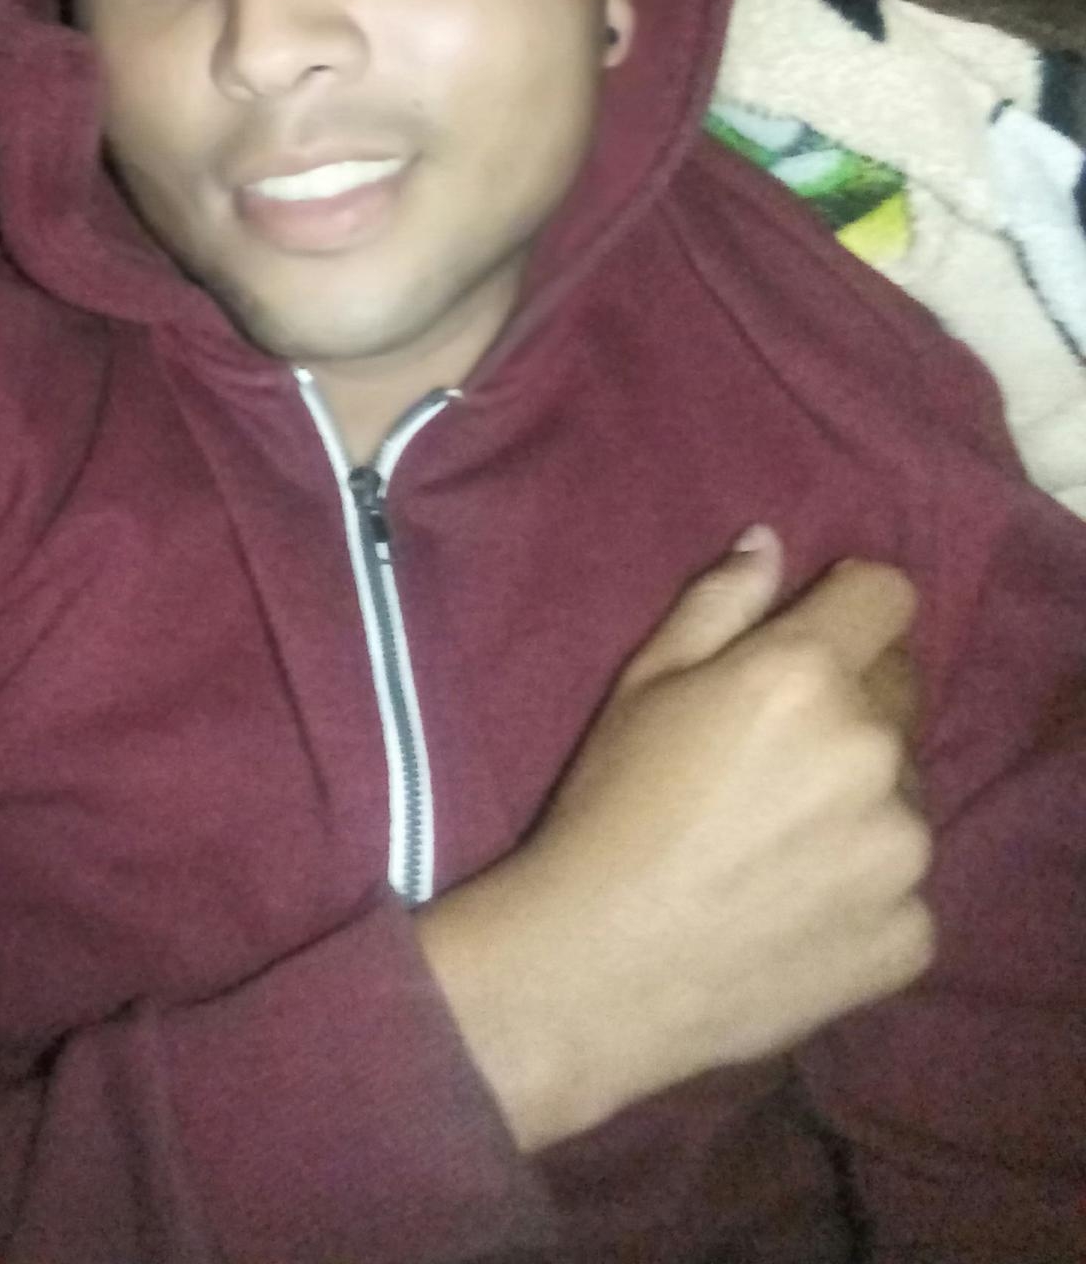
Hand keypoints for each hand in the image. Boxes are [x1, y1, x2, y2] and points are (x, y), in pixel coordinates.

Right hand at [415, 529, 933, 1151]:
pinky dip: (862, 889)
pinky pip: (903, 887)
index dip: (848, 609)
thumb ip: (717, 604)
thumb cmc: (608, 807)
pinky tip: (791, 907)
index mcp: (806, 675)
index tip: (812, 639)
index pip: (887, 596)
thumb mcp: (642, 684)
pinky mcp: (913, 933)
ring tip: (774, 845)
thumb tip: (769, 544)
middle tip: (769, 760)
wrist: (598, 967)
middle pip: (895, 695)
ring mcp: (903, 851)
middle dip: (846, 707)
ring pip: (901, 795)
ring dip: (858, 801)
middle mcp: (874, 751)